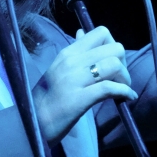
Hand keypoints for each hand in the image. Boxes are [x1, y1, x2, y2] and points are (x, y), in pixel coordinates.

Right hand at [32, 26, 137, 145]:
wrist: (30, 124)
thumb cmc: (46, 99)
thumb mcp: (58, 69)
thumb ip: (75, 53)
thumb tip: (82, 32)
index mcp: (68, 53)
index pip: (101, 33)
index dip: (113, 46)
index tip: (112, 62)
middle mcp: (71, 62)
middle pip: (114, 48)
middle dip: (123, 63)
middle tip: (119, 78)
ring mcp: (74, 80)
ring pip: (114, 65)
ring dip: (125, 79)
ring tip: (122, 90)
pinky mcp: (78, 99)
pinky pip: (110, 88)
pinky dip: (124, 93)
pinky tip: (126, 99)